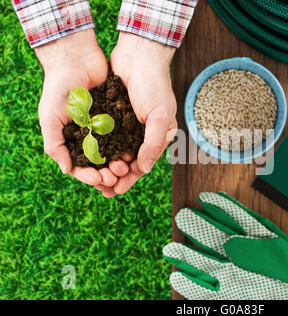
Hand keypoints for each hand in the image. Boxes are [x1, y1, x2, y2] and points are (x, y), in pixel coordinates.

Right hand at [36, 29, 127, 186]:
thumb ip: (55, 145)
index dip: (89, 176)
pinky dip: (129, 146)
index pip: (81, 166)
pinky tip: (133, 153)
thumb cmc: (58, 89)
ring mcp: (104, 127)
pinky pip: (126, 136)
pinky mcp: (118, 117)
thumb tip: (66, 170)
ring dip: (119, 163)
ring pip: (115, 153)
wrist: (76, 60)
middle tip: (116, 176)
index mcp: (71, 140)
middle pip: (100, 164)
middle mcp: (89, 136)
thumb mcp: (50, 118)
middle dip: (108, 173)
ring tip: (125, 167)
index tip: (98, 179)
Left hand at [101, 32, 176, 196]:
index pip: (144, 163)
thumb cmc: (154, 85)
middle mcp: (142, 133)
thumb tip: (143, 169)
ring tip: (95, 177)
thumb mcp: (159, 116)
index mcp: (158, 135)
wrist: (138, 55)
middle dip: (116, 176)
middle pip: (128, 161)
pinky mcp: (113, 115)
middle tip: (103, 188)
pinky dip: (98, 148)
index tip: (116, 190)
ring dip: (106, 165)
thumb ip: (152, 144)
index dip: (130, 179)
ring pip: (115, 151)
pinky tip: (88, 157)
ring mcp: (127, 124)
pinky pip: (105, 136)